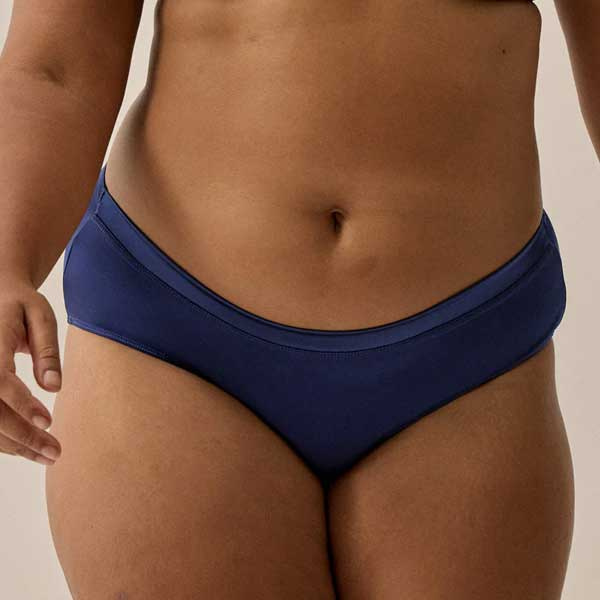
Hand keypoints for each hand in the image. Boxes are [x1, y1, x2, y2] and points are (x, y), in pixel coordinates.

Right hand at [0, 277, 61, 465]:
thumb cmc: (22, 305)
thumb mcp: (41, 316)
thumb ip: (47, 349)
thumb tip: (55, 386)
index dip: (22, 404)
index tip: (48, 422)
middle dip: (21, 436)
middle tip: (54, 453)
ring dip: (14, 444)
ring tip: (47, 456)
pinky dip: (4, 438)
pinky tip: (28, 447)